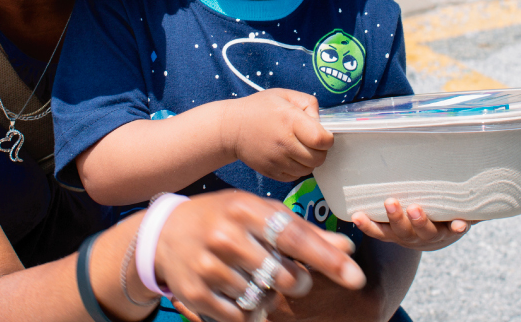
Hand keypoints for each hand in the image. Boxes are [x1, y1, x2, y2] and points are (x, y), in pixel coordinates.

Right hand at [155, 191, 364, 321]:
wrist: (165, 233)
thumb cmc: (223, 218)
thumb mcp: (259, 214)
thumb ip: (303, 232)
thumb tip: (346, 248)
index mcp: (245, 209)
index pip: (294, 237)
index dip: (327, 259)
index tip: (355, 277)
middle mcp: (226, 236)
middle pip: (282, 275)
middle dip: (296, 283)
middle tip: (292, 279)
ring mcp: (209, 266)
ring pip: (262, 298)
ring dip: (269, 296)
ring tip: (256, 280)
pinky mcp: (196, 293)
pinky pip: (240, 317)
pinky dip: (248, 311)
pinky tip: (239, 292)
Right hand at [224, 89, 333, 182]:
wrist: (231, 128)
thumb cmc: (259, 109)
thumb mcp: (284, 95)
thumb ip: (308, 103)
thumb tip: (321, 123)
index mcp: (290, 120)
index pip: (322, 139)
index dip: (327, 137)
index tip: (321, 133)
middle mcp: (284, 142)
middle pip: (319, 158)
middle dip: (320, 150)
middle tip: (311, 141)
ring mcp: (277, 160)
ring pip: (309, 170)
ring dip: (309, 160)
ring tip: (299, 148)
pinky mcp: (271, 172)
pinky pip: (295, 177)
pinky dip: (297, 169)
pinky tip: (289, 156)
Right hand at [351, 198, 474, 251]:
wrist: (441, 235)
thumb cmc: (411, 218)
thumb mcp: (398, 213)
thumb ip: (384, 197)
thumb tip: (358, 166)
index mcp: (397, 233)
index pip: (379, 231)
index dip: (368, 225)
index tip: (357, 215)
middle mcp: (413, 237)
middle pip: (402, 232)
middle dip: (396, 218)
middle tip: (390, 202)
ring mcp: (433, 235)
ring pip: (426, 232)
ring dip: (421, 221)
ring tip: (416, 208)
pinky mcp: (452, 231)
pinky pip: (455, 230)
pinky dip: (458, 227)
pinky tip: (461, 223)